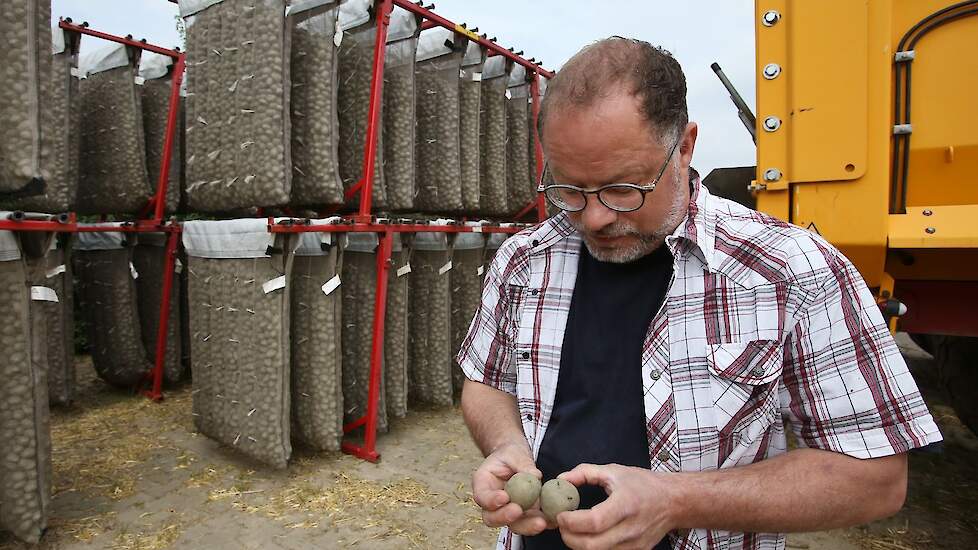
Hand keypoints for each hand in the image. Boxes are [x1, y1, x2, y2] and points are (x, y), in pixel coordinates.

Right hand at [472, 442, 551, 535]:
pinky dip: (541, 523)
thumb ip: (522, 463)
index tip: (504, 497)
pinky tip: (551, 520)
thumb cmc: (510, 455)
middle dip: (505, 517)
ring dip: (527, 526)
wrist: (516, 460)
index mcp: (483, 484)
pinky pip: (531, 523)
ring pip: (513, 525)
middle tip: (518, 511)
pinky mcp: (525, 516)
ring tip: (541, 522)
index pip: (481, 497)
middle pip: (492, 518)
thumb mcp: (514, 453)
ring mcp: (509, 512)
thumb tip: (535, 476)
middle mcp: (493, 503)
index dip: (491, 500)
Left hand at [556, 463, 675, 549]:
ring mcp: (634, 544)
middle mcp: (631, 529)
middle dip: (569, 537)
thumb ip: (585, 473)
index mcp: (625, 505)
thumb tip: (561, 480)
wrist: (673, 501)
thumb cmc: (644, 485)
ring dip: (578, 545)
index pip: (594, 522)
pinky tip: (589, 536)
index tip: (561, 514)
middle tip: (562, 525)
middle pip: (592, 545)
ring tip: (573, 530)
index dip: (572, 521)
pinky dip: (593, 548)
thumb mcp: (614, 471)